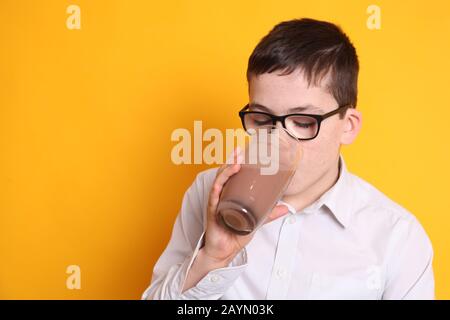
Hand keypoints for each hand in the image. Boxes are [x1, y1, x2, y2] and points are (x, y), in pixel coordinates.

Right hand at [202, 148, 288, 263]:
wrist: (224, 251)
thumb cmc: (236, 234)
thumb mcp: (256, 221)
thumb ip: (269, 214)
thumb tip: (286, 207)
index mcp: (231, 195)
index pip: (232, 174)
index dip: (236, 161)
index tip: (244, 150)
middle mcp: (222, 195)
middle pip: (225, 173)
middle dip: (232, 160)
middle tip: (240, 150)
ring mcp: (216, 202)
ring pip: (219, 181)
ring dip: (226, 170)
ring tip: (236, 162)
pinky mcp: (213, 211)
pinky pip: (214, 197)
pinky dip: (218, 187)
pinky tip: (222, 181)